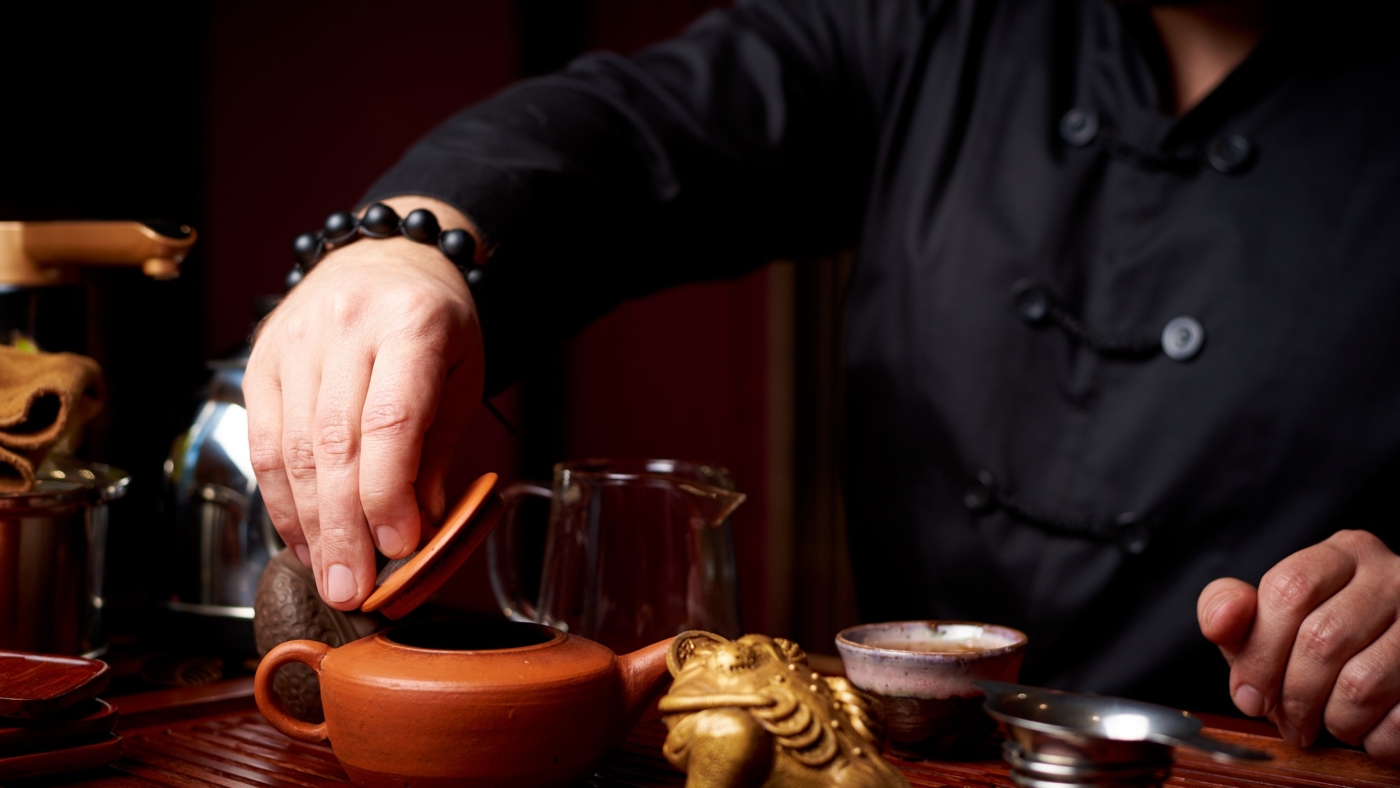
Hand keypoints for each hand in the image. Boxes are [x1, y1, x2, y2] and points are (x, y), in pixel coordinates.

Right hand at [244, 196, 484, 609]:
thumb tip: (417, 531)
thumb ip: (437, 452)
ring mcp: (296, 340)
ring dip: (309, 524)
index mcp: (412, 326)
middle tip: (352, 589)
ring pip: (293, 448)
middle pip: (335, 442)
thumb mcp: (461, 379)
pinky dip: (282, 499)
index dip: (389, 493)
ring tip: (328, 574)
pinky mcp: (260, 360)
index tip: (399, 548)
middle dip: (343, 527)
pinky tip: (302, 538)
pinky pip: (265, 442)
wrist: (387, 259)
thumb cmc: (435, 328)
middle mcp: (347, 327)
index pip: (391, 420)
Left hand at [1198, 530, 1399, 762]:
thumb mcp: (1267, 617)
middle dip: (1292, 695)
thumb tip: (1219, 622)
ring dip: (1334, 720)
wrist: (1398, 667)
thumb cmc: (1321, 640)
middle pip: (1322, 639)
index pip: (1289, 590)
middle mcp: (1395, 576)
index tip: (1247, 695)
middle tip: (1287, 722)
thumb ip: (1229, 610)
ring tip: (1328, 723)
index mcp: (1345, 553)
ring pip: (1361, 684)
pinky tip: (1369, 730)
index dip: (1259, 652)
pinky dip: (1376, 739)